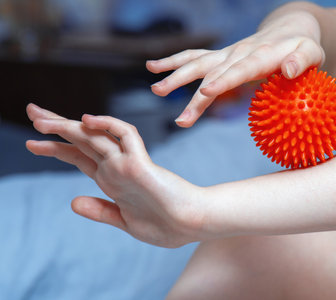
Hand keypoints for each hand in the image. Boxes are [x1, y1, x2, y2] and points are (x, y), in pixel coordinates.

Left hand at [25, 104, 207, 247]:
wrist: (192, 225)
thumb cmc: (166, 225)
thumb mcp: (125, 221)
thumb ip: (101, 210)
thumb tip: (72, 202)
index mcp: (111, 180)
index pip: (79, 157)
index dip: (55, 148)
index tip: (32, 143)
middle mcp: (116, 168)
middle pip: (81, 141)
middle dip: (55, 127)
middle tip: (32, 113)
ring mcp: (127, 164)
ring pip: (95, 136)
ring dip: (66, 125)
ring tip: (39, 119)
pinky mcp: (141, 163)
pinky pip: (124, 135)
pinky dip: (108, 124)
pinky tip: (87, 120)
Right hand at [147, 10, 323, 127]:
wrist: (290, 31)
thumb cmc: (305, 48)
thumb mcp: (313, 53)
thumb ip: (303, 61)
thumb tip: (291, 70)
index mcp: (261, 54)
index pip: (240, 69)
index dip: (223, 80)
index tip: (206, 91)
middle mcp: (238, 52)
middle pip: (210, 68)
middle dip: (188, 86)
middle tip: (170, 104)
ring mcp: (227, 53)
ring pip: (196, 63)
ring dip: (175, 76)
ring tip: (155, 89)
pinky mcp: (221, 57)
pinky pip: (194, 58)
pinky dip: (174, 62)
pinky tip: (154, 68)